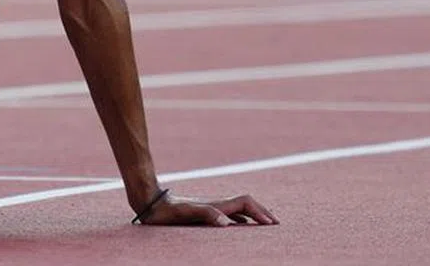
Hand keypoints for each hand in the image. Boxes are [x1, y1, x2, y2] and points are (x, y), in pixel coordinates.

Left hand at [137, 191, 278, 226]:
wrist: (151, 202)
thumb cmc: (167, 210)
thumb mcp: (187, 212)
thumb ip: (207, 214)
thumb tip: (227, 224)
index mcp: (217, 205)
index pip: (246, 204)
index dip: (260, 212)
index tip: (273, 224)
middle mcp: (217, 205)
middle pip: (246, 205)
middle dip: (263, 212)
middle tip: (277, 224)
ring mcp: (211, 208)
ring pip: (239, 210)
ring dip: (254, 215)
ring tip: (265, 224)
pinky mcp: (204, 213)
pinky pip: (228, 215)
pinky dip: (240, 220)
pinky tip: (240, 226)